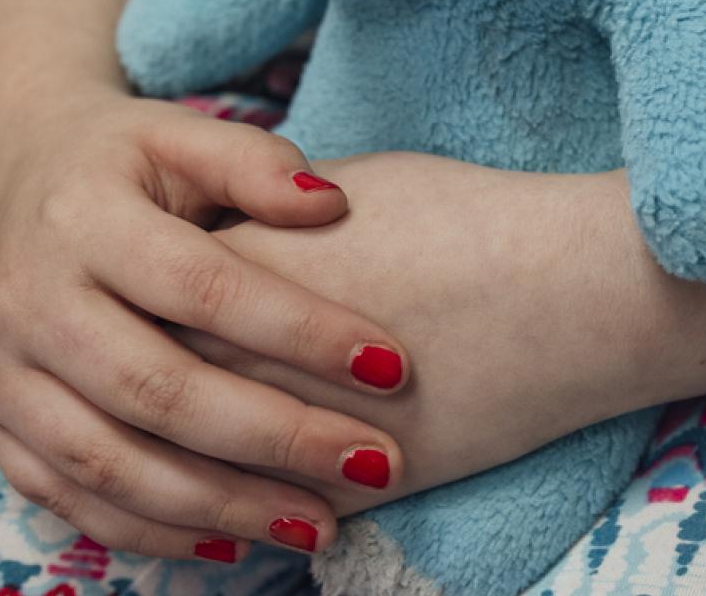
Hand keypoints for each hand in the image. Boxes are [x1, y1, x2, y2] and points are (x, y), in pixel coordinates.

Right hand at [0, 90, 414, 561]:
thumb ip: (256, 164)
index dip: (299, 330)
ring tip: (321, 524)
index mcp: (81, 220)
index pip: (203, 287)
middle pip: (157, 390)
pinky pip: (73, 500)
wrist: (21, 174)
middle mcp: (28, 302)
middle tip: (374, 462)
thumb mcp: (185, 134)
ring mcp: (0, 374)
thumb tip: (330, 205)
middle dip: (276, 436)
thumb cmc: (132, 160)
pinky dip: (157, 532)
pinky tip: (238, 543)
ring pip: (111, 463)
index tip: (392, 366)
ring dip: (223, 506)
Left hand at [175, 152, 657, 514]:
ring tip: (186, 464)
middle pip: (149, 391)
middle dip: (148, 399)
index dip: (145, 313)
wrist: (562, 288)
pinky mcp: (346, 487)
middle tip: (151, 394)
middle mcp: (236, 359)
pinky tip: (251, 509)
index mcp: (225, 272)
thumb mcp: (346, 192)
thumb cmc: (466, 222)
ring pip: (196, 471)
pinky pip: (268, 513)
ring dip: (188, 473)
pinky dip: (253, 513)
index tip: (153, 308)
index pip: (143, 306)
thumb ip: (273, 223)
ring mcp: (288, 432)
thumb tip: (247, 243)